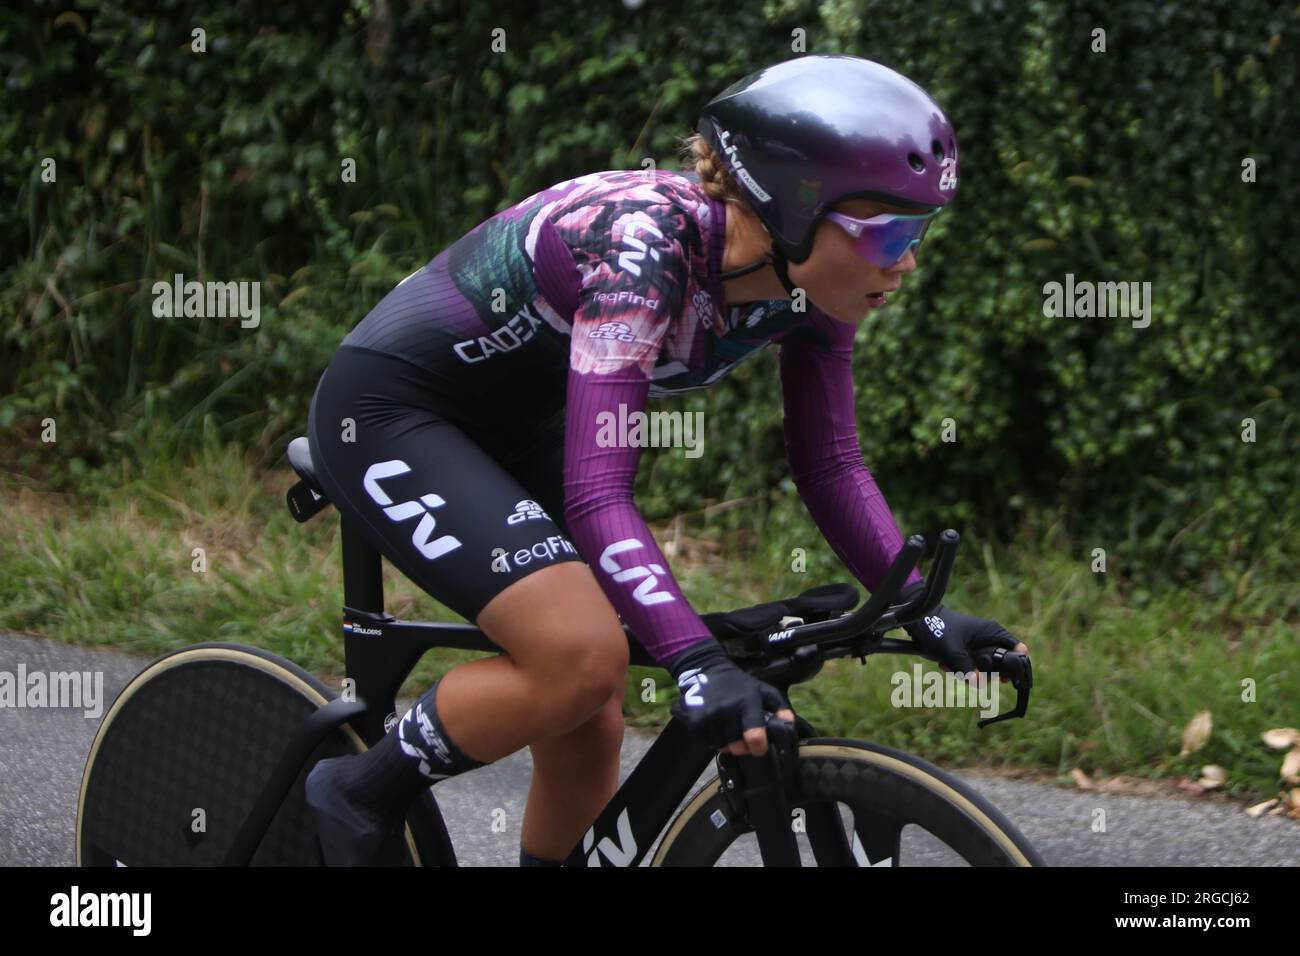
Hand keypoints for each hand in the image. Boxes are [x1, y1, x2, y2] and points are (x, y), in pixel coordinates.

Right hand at [668, 639, 795, 757]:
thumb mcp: (763, 690)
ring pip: (722, 744)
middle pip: (737, 745)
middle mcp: (728, 709)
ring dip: (726, 741)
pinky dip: (712, 738)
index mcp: (748, 702)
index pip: (754, 734)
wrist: (707, 669)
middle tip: (741, 736)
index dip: (758, 747)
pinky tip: (715, 726)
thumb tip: (789, 723)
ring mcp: (711, 715)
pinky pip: (707, 741)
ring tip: (728, 728)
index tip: (759, 748)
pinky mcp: (696, 719)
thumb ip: (779, 707)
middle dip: (741, 745)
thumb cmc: (739, 684)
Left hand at [900, 582, 1028, 684]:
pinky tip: (944, 664)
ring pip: (984, 672)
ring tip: (948, 665)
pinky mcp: (970, 654)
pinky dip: (960, 670)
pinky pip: (972, 670)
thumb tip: (979, 684)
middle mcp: (991, 640)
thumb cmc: (938, 629)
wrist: (920, 624)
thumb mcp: (953, 650)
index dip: (1016, 667)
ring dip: (967, 673)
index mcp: (994, 633)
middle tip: (967, 672)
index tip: (1003, 679)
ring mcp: (980, 648)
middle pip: (1001, 667)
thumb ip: (966, 667)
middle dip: (983, 674)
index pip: (1018, 650)